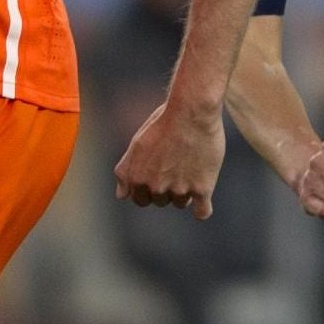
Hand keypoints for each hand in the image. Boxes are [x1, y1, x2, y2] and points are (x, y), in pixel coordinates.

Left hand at [114, 100, 224, 218]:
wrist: (192, 112)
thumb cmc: (163, 123)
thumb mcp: (137, 144)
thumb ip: (125, 171)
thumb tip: (121, 196)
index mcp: (137, 178)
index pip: (141, 199)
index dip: (149, 188)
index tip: (159, 172)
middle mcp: (156, 188)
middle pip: (161, 201)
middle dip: (166, 188)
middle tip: (176, 164)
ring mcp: (180, 190)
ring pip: (180, 203)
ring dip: (184, 192)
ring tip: (190, 167)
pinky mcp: (202, 188)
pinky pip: (201, 212)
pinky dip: (201, 209)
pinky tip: (202, 201)